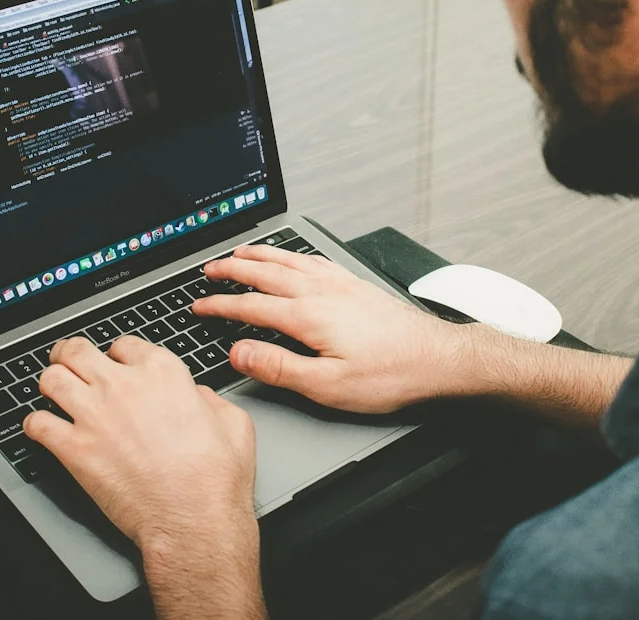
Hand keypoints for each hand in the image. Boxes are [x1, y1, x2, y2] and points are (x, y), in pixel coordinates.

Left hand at [23, 335, 256, 554]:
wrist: (193, 520)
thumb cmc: (215, 478)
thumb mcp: (233, 422)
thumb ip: (209, 399)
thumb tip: (197, 396)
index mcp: (162, 372)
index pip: (124, 344)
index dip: (118, 354)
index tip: (115, 363)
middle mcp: (123, 386)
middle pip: (77, 351)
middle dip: (69, 354)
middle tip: (67, 361)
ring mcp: (94, 415)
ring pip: (51, 379)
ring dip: (50, 382)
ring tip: (51, 390)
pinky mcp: (74, 449)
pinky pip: (36, 424)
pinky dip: (35, 424)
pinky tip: (41, 428)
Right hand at [191, 244, 462, 413]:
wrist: (438, 359)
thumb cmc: (390, 375)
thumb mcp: (328, 386)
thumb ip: (280, 368)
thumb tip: (240, 353)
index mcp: (309, 316)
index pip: (251, 306)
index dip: (220, 306)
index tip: (199, 305)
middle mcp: (323, 292)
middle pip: (266, 273)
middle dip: (233, 270)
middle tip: (209, 269)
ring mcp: (341, 285)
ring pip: (290, 260)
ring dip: (260, 255)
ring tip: (241, 252)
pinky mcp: (356, 285)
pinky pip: (314, 260)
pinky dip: (293, 254)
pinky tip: (292, 257)